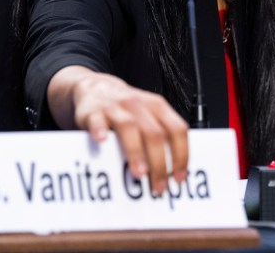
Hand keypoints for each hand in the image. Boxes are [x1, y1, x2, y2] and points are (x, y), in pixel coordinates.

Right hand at [47, 65, 188, 194]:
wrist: (95, 88)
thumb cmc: (126, 109)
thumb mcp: (149, 115)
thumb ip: (162, 136)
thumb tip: (175, 172)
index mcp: (157, 107)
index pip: (177, 129)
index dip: (181, 155)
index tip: (179, 177)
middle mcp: (138, 105)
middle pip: (155, 133)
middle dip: (159, 163)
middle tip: (159, 185)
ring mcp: (115, 107)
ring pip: (130, 127)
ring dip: (136, 152)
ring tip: (140, 173)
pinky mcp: (92, 112)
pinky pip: (97, 121)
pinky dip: (100, 131)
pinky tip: (102, 142)